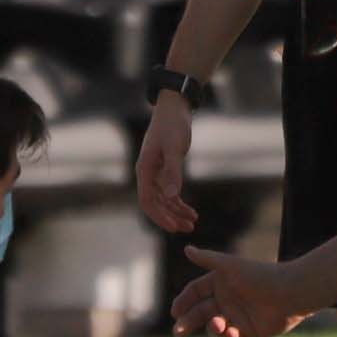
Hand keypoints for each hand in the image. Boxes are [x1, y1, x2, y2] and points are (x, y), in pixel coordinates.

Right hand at [136, 97, 197, 233]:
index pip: (147, 201)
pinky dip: (179, 202)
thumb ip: (173, 172)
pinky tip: (191, 211)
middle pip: (155, 204)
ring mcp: (156, 172)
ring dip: (176, 212)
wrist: (175, 107)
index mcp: (144, 169)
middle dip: (170, 218)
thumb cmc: (172, 125)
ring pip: (163, 200)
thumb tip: (172, 196)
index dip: (159, 216)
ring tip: (192, 223)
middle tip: (187, 229)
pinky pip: (170, 191)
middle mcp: (147, 173)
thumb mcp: (175, 148)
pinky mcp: (165, 169)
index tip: (173, 227)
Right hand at [173, 246, 307, 336]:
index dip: (184, 301)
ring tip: (217, 326)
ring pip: (214, 327)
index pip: (195, 292)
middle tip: (178, 331)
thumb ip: (207, 259)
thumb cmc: (259, 275)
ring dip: (211, 328)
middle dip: (188, 321)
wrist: (289, 292)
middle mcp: (226, 300)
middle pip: (200, 312)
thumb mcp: (230, 266)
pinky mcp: (249, 333)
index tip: (175, 311)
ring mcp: (237, 317)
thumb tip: (186, 248)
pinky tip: (231, 334)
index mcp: (220, 283)